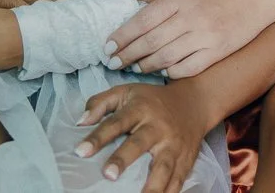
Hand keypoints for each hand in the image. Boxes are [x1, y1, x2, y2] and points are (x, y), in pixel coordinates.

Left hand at [75, 81, 211, 190]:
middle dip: (124, 159)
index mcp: (140, 108)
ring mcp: (174, 145)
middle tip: (108, 175)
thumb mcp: (125, 92)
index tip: (81, 151)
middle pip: (139, 143)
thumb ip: (100, 104)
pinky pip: (179, 179)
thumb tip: (80, 121)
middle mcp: (158, 127)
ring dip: (152, 185)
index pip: (116, 122)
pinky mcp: (186, 159)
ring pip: (163, 166)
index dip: (98, 137)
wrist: (194, 103)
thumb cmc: (152, 100)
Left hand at [108, 0, 274, 78]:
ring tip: (132, 67)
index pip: (144, 19)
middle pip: (150, 42)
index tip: (108, 45)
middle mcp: (190, 18)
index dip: (123, 35)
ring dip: (144, 65)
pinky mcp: (217, 53)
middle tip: (111, 62)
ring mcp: (204, 37)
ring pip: (166, 57)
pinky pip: (187, 68)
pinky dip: (170, 72)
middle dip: (127, 54)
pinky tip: (160, 71)